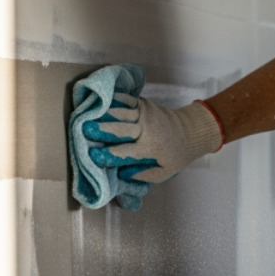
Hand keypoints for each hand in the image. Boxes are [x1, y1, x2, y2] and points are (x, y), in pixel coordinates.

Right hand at [82, 96, 222, 184]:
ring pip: (120, 112)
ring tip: (85, 114)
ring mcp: (145, 113)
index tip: (93, 156)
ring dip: (102, 114)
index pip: (125, 153)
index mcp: (150, 149)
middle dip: (102, 130)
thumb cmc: (174, 155)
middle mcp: (146, 130)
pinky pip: (125, 100)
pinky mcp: (144, 103)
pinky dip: (111, 100)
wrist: (190, 131)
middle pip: (120, 129)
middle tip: (84, 129)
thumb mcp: (162, 173)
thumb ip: (142, 175)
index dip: (108, 155)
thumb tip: (119, 173)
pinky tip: (98, 101)